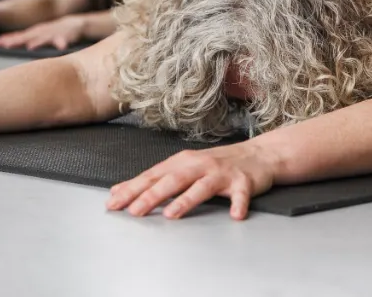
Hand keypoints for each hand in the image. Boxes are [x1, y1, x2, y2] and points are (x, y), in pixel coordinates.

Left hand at [0, 15, 86, 50]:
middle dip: (17, 41)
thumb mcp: (37, 35)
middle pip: (27, 36)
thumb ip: (24, 39)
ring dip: (38, 42)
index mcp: (34, 32)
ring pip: (45, 37)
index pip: (18, 36)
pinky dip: (62, 43)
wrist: (75, 24)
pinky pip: (64, 40)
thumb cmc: (53, 32)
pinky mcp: (66, 36)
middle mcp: (41, 31)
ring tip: (30, 47)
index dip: (6, 39)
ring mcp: (53, 33)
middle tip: (6, 45)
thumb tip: (5, 44)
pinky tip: (61, 47)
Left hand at [106, 141, 276, 220]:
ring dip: (186, 200)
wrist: (257, 155)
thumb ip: (153, 180)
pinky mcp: (244, 183)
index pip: (153, 176)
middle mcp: (199, 165)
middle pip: (173, 180)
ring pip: (202, 187)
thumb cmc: (215, 164)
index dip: (132, 189)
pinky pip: (241, 195)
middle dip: (152, 195)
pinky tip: (235, 216)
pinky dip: (238, 204)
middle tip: (134, 211)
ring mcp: (222, 174)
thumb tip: (119, 190)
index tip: (113, 203)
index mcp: (182, 162)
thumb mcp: (182, 168)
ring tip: (171, 214)